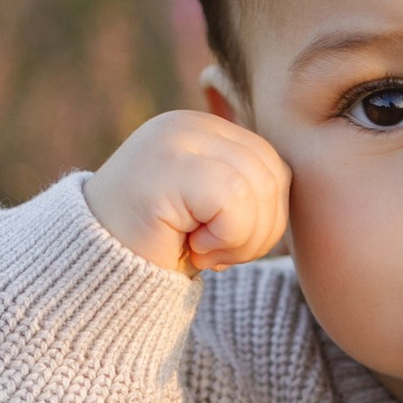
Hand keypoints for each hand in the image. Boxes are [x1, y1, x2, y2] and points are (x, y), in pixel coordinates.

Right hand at [84, 110, 290, 277]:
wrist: (91, 278)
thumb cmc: (156, 250)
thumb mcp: (209, 210)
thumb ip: (246, 188)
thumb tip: (312, 185)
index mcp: (202, 129)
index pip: (274, 165)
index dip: (265, 217)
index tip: (222, 244)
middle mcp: (187, 124)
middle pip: (273, 174)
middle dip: (260, 230)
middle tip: (216, 255)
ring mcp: (173, 141)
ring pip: (257, 188)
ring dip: (242, 240)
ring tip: (203, 252)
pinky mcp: (165, 167)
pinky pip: (233, 200)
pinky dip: (225, 239)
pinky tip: (191, 251)